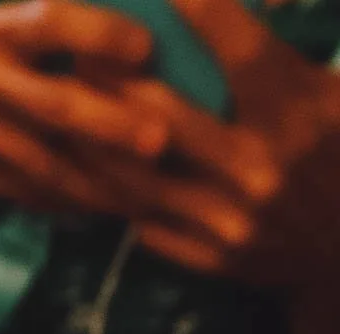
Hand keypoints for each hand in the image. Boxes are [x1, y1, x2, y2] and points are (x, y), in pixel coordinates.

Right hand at [0, 0, 171, 206]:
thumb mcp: (14, 23)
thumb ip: (67, 33)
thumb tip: (147, 53)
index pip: (50, 22)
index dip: (97, 35)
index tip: (146, 48)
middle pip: (52, 104)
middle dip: (109, 125)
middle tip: (160, 141)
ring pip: (43, 165)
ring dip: (99, 182)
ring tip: (148, 192)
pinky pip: (26, 193)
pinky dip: (70, 203)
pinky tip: (109, 208)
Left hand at [107, 0, 339, 285]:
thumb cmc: (338, 154)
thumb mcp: (332, 95)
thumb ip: (283, 56)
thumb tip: (252, 2)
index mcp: (301, 117)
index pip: (243, 53)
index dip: (204, 12)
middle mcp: (264, 170)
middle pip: (169, 119)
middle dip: (117, 82)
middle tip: (82, 52)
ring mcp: (235, 223)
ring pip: (142, 180)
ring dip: (97, 144)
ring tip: (70, 111)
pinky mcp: (215, 260)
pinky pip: (147, 224)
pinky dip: (115, 196)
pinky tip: (87, 169)